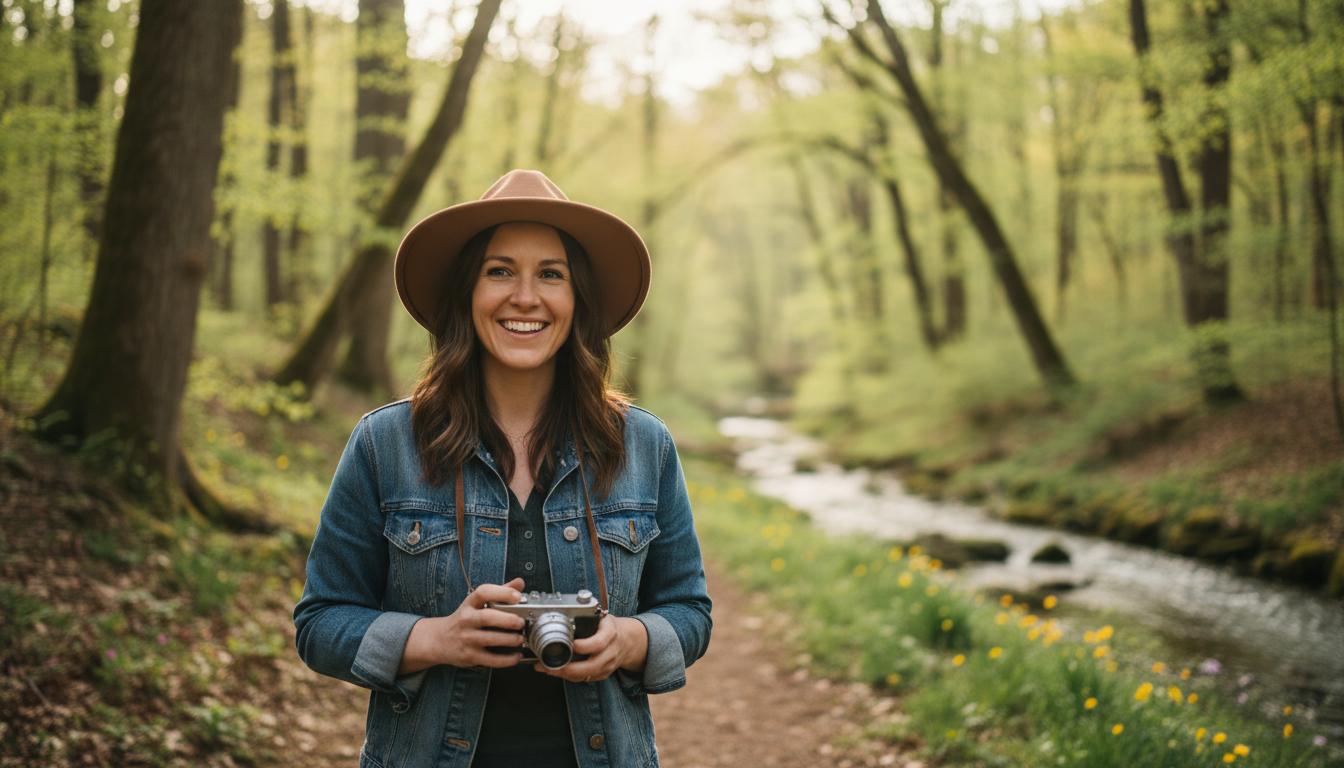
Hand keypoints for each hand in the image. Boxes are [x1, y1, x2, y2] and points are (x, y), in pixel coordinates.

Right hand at [398, 578, 526, 673]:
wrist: (439, 640)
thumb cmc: (464, 619)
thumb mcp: (477, 604)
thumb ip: (499, 593)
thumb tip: (520, 583)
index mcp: (470, 604)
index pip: (483, 593)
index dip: (501, 593)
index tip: (517, 596)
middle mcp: (466, 619)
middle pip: (487, 617)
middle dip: (508, 619)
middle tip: (521, 622)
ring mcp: (467, 638)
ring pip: (490, 639)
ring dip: (509, 640)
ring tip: (521, 639)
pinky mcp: (469, 656)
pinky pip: (490, 659)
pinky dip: (506, 660)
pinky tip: (516, 656)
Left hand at [535, 614, 647, 683]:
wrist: (628, 641)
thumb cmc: (610, 628)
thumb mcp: (601, 617)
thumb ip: (586, 618)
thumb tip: (562, 616)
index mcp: (610, 633)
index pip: (599, 643)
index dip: (584, 646)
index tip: (570, 644)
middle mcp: (611, 652)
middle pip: (591, 666)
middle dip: (568, 668)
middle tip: (549, 665)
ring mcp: (608, 665)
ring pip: (586, 675)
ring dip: (565, 674)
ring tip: (546, 668)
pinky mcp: (604, 674)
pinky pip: (585, 679)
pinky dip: (570, 677)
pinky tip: (557, 671)